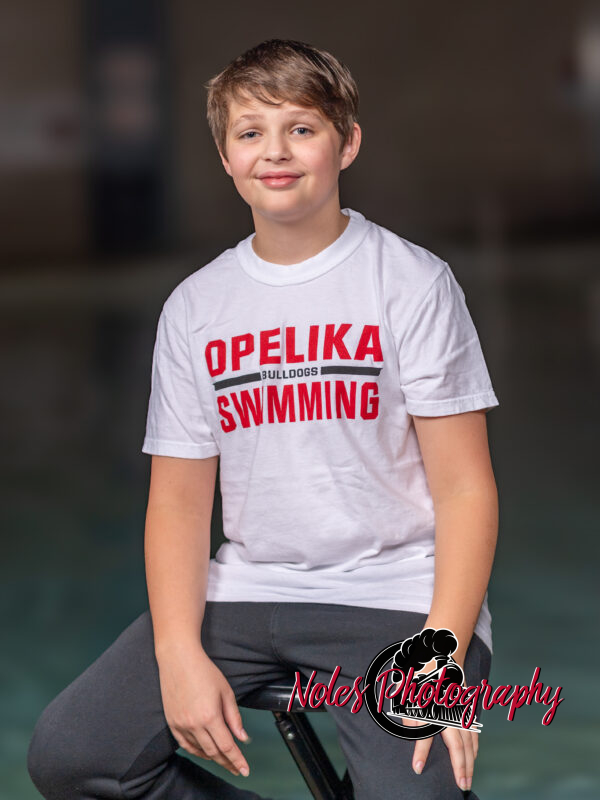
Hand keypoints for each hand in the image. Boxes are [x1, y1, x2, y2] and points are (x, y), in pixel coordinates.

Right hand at [155, 640, 250, 777]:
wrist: (178, 659)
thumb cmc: (203, 670)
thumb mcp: (226, 691)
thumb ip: (234, 717)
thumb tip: (242, 737)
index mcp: (209, 716)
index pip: (227, 747)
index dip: (237, 760)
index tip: (245, 769)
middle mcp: (194, 724)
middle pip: (214, 752)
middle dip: (228, 763)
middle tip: (237, 768)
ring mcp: (181, 725)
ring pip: (199, 751)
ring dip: (213, 758)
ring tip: (224, 761)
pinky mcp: (172, 723)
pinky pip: (185, 745)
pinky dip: (197, 752)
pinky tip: (205, 753)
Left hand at [404, 659, 476, 791]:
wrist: (439, 648)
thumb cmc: (421, 671)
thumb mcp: (410, 691)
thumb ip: (413, 717)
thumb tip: (416, 735)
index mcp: (434, 705)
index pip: (426, 734)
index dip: (421, 752)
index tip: (418, 768)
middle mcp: (450, 709)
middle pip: (458, 744)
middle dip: (460, 767)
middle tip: (462, 786)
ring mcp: (461, 706)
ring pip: (469, 738)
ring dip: (470, 759)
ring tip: (468, 775)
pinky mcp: (465, 703)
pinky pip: (473, 728)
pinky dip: (474, 744)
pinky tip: (473, 753)